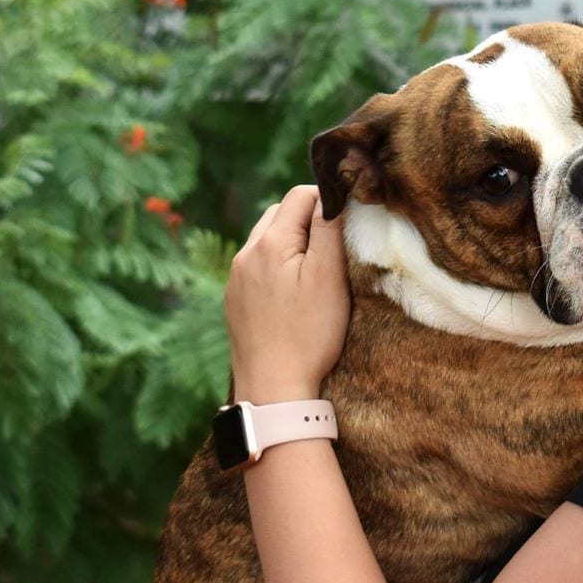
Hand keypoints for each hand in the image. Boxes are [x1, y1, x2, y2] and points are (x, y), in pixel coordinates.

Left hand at [227, 185, 349, 402]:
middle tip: (334, 248)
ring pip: (265, 240)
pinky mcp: (234, 301)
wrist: (273, 388)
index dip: (328, 201)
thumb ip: (328, 230)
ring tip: (315, 270)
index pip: (300, 195)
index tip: (347, 225)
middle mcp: (245, 255)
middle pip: (279, 214)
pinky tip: (292, 293)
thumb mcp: (329, 277)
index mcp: (269, 243)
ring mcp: (236, 279)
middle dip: (307, 220)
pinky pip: (255, 267)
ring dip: (290, 243)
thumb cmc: (309, 334)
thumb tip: (332, 194)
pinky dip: (276, 267)